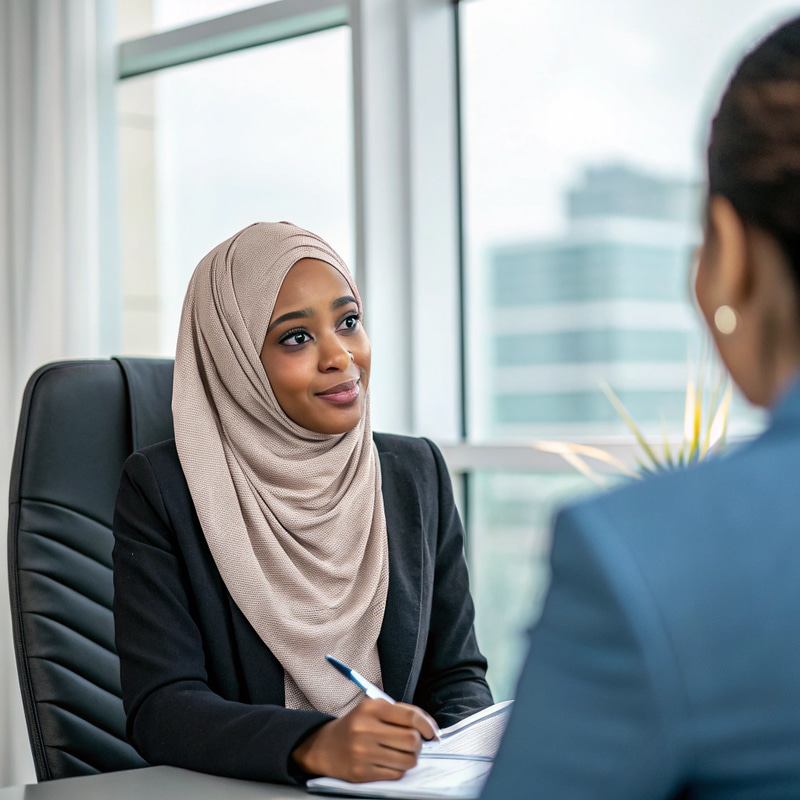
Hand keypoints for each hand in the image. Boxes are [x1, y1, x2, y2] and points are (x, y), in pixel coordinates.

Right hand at [291, 697, 438, 782]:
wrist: (326, 746)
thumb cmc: (357, 725)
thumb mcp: (374, 709)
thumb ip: (401, 713)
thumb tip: (430, 728)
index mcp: (371, 709)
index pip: (410, 716)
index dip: (427, 725)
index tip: (432, 732)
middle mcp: (366, 729)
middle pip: (412, 740)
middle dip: (418, 744)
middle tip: (413, 743)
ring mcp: (363, 753)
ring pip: (407, 760)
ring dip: (410, 758)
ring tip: (401, 753)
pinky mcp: (361, 773)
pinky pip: (395, 774)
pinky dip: (398, 769)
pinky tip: (389, 762)